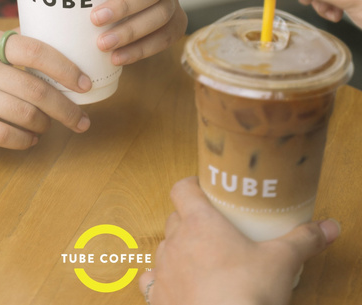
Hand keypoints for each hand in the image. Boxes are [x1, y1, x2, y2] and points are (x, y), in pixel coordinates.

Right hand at [0, 29, 91, 148]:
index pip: (36, 50)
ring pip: (23, 114)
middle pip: (35, 90)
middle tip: (81, 120)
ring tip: (49, 127)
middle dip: (65, 108)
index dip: (65, 69)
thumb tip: (61, 54)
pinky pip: (3, 134)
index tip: (84, 84)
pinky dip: (24, 140)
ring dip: (45, 125)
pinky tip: (30, 139)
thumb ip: (13, 47)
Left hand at [91, 0, 187, 64]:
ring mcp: (171, 2)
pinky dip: (140, 50)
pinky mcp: (172, 25)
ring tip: (103, 44)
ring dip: (130, 32)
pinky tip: (118, 57)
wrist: (111, 8)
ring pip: (161, 15)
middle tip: (96, 19)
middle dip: (125, 5)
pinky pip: (164, 38)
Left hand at [139, 177, 339, 304]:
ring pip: (165, 248)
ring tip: (199, 260)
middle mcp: (175, 241)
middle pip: (175, 218)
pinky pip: (151, 282)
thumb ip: (303, 240)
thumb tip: (329, 226)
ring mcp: (163, 270)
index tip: (203, 189)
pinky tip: (175, 286)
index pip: (181, 189)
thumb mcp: (281, 261)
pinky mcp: (158, 298)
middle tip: (212, 229)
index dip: (190, 186)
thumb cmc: (248, 292)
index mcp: (199, 222)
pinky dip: (161, 281)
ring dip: (178, 250)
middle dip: (189, 220)